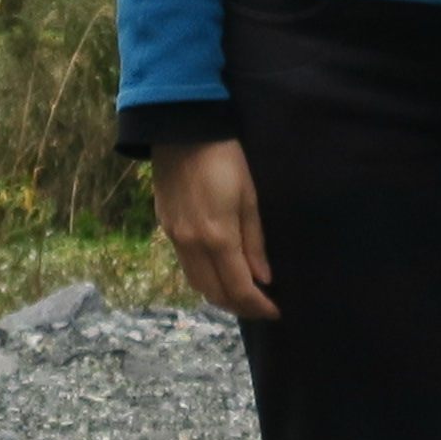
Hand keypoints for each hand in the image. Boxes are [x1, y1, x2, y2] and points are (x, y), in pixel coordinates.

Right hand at [152, 136, 279, 320]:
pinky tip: (218, 270)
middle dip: (240, 307)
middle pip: (214, 294)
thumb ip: (254, 241)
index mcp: (217, 237)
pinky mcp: (165, 226)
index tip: (276, 311)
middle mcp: (191, 245)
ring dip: (220, 295)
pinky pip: (186, 265)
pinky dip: (204, 277)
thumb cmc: (225, 157)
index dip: (258, 306)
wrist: (181, 128)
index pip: (239, 288)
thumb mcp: (249, 196)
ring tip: (242, 293)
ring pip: (196, 283)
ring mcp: (174, 237)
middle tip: (261, 307)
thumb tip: (263, 279)